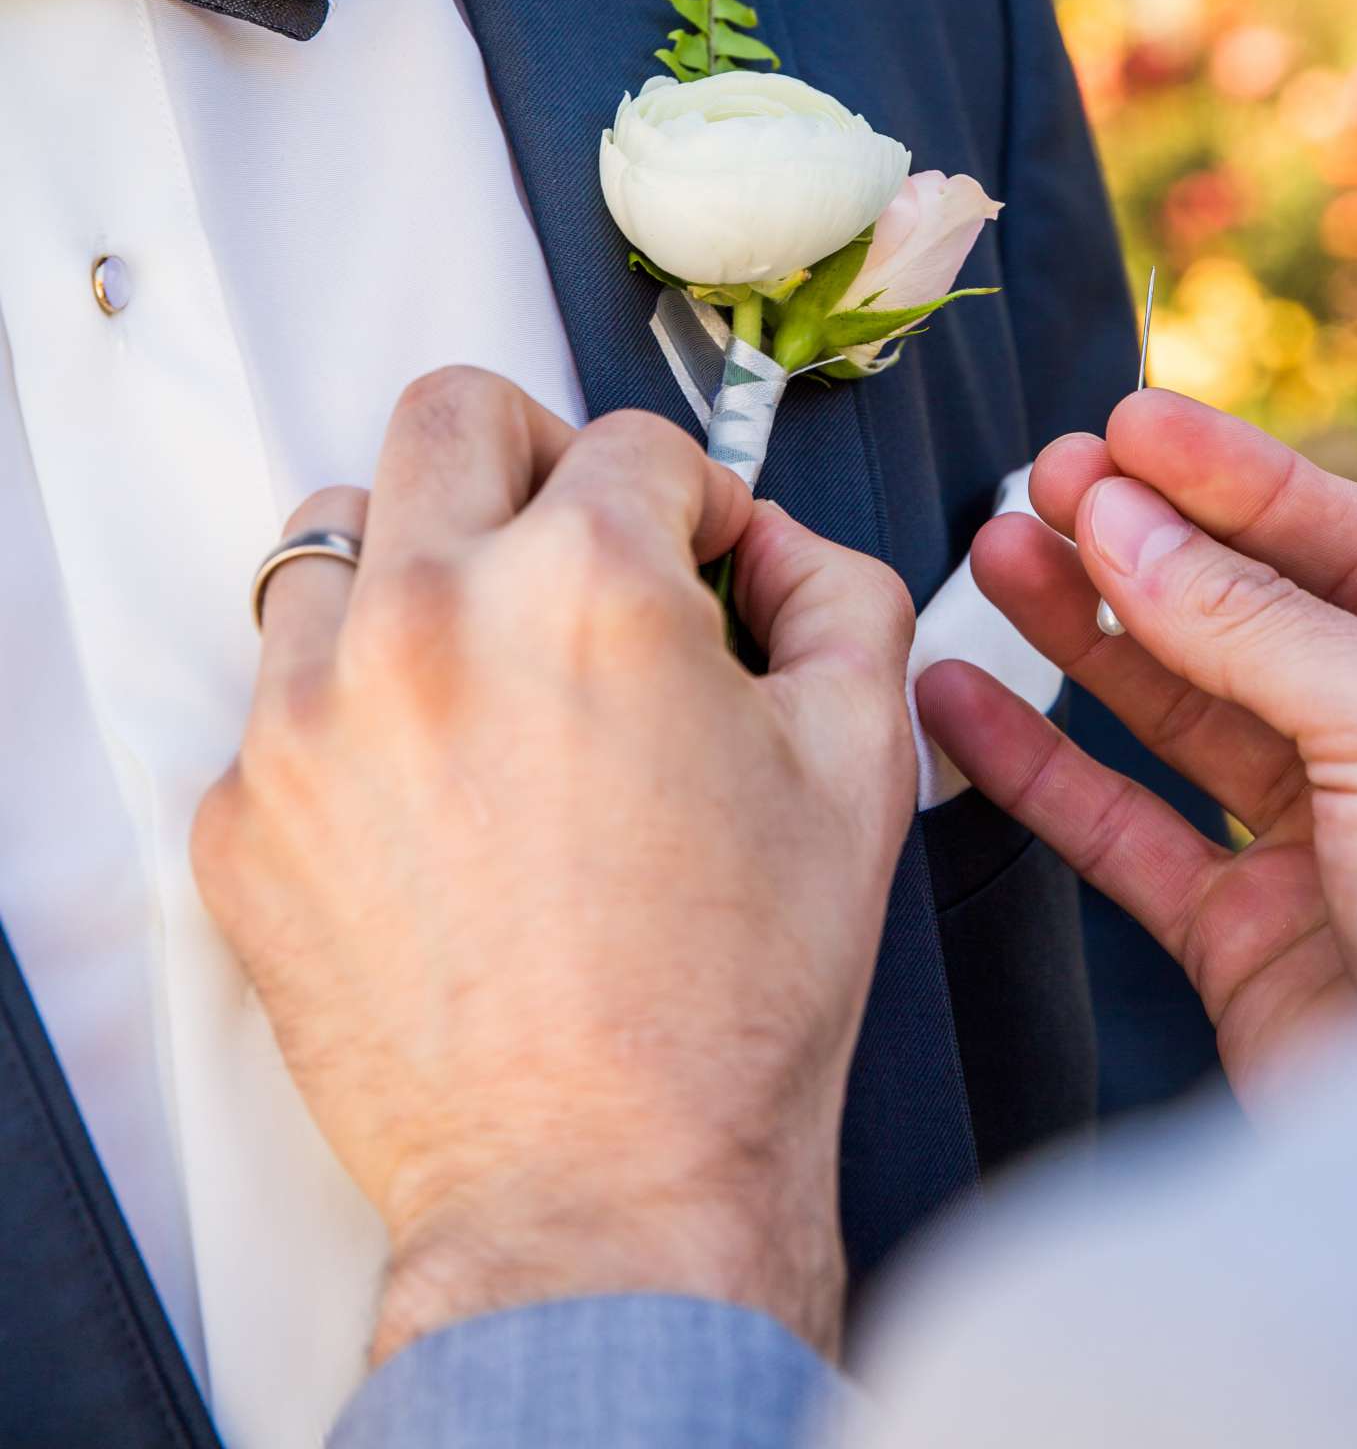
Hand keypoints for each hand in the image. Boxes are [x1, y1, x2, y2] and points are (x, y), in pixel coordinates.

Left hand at [192, 370, 915, 1365]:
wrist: (602, 1189)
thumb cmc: (731, 1000)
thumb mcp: (860, 762)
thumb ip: (840, 596)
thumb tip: (778, 548)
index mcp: (589, 585)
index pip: (636, 444)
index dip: (697, 499)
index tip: (701, 560)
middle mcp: (432, 618)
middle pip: (453, 416)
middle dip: (539, 456)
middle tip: (578, 541)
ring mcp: (312, 715)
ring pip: (334, 534)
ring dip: (420, 566)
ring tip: (485, 663)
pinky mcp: (246, 814)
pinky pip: (279, 692)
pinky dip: (351, 706)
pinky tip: (429, 790)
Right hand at [920, 390, 1356, 1102]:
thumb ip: (1259, 622)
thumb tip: (1129, 526)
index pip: (1352, 541)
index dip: (1232, 477)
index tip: (1128, 427)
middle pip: (1251, 614)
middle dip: (1144, 544)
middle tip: (1046, 481)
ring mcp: (1330, 847)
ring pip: (1176, 710)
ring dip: (1078, 631)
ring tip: (994, 554)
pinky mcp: (1249, 943)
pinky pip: (1123, 830)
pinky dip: (1037, 767)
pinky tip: (965, 704)